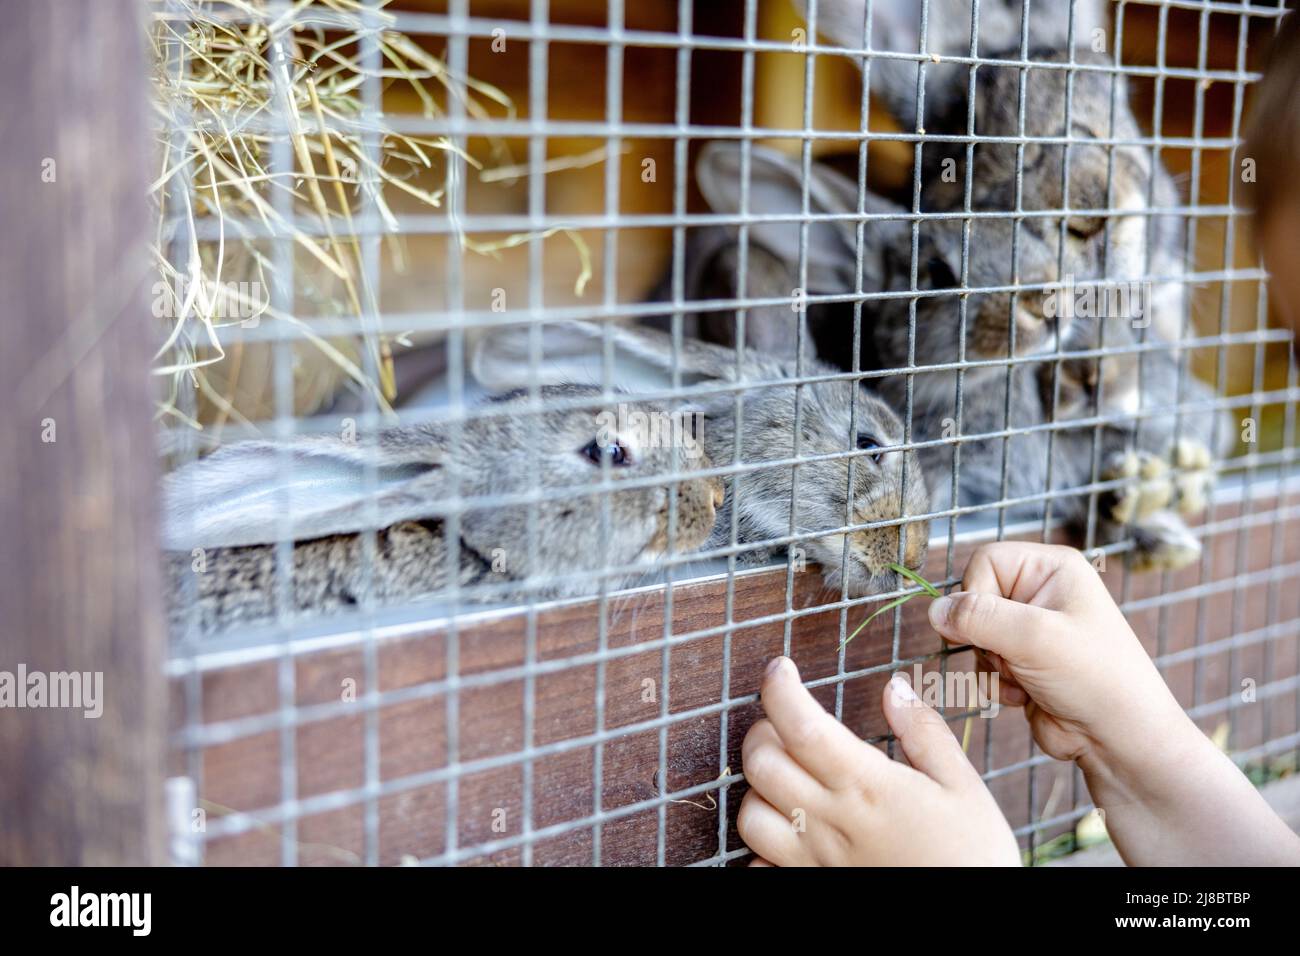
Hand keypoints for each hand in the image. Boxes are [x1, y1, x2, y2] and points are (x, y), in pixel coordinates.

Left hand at [738, 657, 1019, 865]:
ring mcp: (814, 860)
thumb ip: (925, 735)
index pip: (801, 725)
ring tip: (789, 778)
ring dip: (759, 789)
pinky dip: (763, 842)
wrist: (976, 927)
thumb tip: (895, 688)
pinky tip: (792, 830)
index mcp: (867, 786)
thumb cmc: (973, 858)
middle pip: (760, 763)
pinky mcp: (809, 887)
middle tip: (787, 724)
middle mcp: (831, 822)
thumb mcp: (964, 789)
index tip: (780, 668)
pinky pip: (760, 863)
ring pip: (749, 815)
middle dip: (763, 731)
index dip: (778, 688)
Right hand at [928, 541, 1299, 865]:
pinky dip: (997, 684)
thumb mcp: (1034, 637)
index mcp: (1051, 568)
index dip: (977, 594)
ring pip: (974, 637)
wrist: (1119, 739)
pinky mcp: (1022, 663)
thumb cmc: (1095, 678)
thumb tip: (933, 610)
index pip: (984, 561)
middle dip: (986, 638)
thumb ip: (978, 617)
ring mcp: (1030, 629)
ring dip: (991, 665)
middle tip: (1015, 658)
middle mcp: (1040, 592)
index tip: (989, 627)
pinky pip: (983, 665)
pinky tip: (1026, 695)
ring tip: (1027, 679)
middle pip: (974, 601)